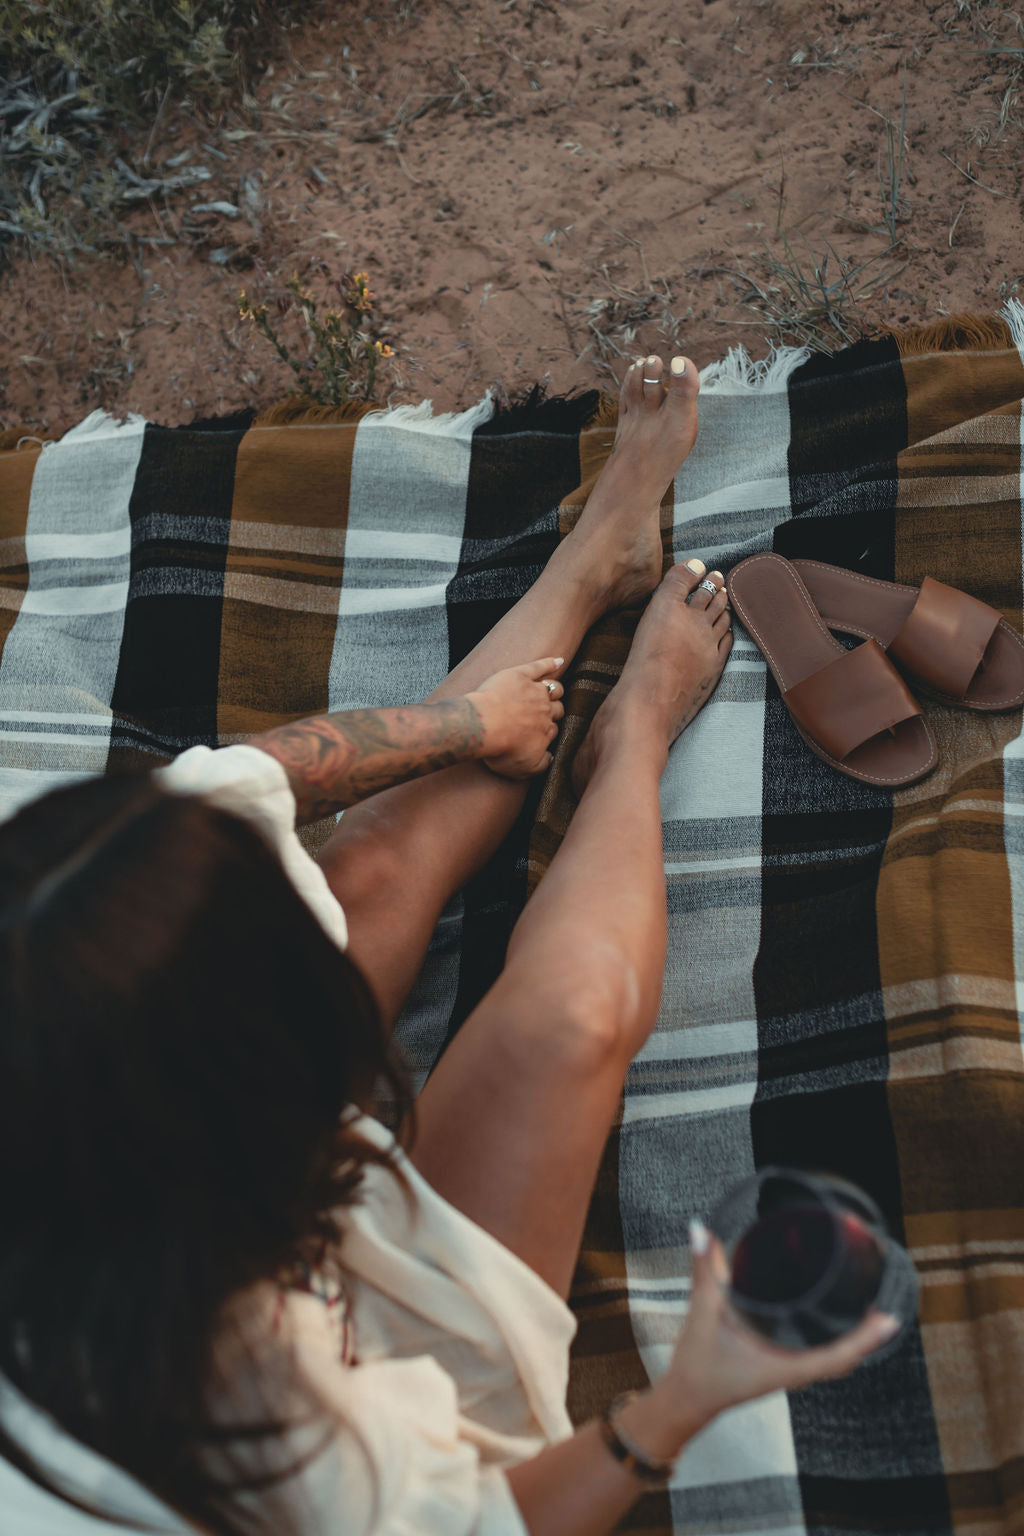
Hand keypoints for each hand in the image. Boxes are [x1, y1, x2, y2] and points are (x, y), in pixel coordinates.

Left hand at [468, 658, 565, 778]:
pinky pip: (540, 667)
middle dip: (554, 712)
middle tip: (545, 714)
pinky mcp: (521, 676)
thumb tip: (551, 758)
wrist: (484, 726)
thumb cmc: (500, 749)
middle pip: (556, 709)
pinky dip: (550, 663)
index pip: (553, 729)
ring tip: (554, 692)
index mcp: (545, 731)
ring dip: (556, 691)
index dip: (546, 732)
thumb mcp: (523, 769)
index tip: (539, 734)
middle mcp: (545, 710)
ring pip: (553, 689)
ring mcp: (534, 691)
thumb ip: (542, 766)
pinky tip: (558, 661)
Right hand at [655, 1226, 901, 1434]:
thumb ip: (705, 1270)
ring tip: (870, 1313)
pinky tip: (834, 1325)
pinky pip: (818, 1358)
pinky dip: (833, 1343)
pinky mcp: (779, 1368)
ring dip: (853, 1341)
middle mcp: (792, 1372)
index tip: (889, 1321)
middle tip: (885, 1308)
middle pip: (843, 1358)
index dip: (866, 1339)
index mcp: (783, 1365)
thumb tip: (702, 1230)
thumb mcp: (702, 1314)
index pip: (836, 1355)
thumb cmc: (697, 1367)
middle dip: (867, 1337)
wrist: (685, 1401)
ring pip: (832, 1360)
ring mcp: (787, 1373)